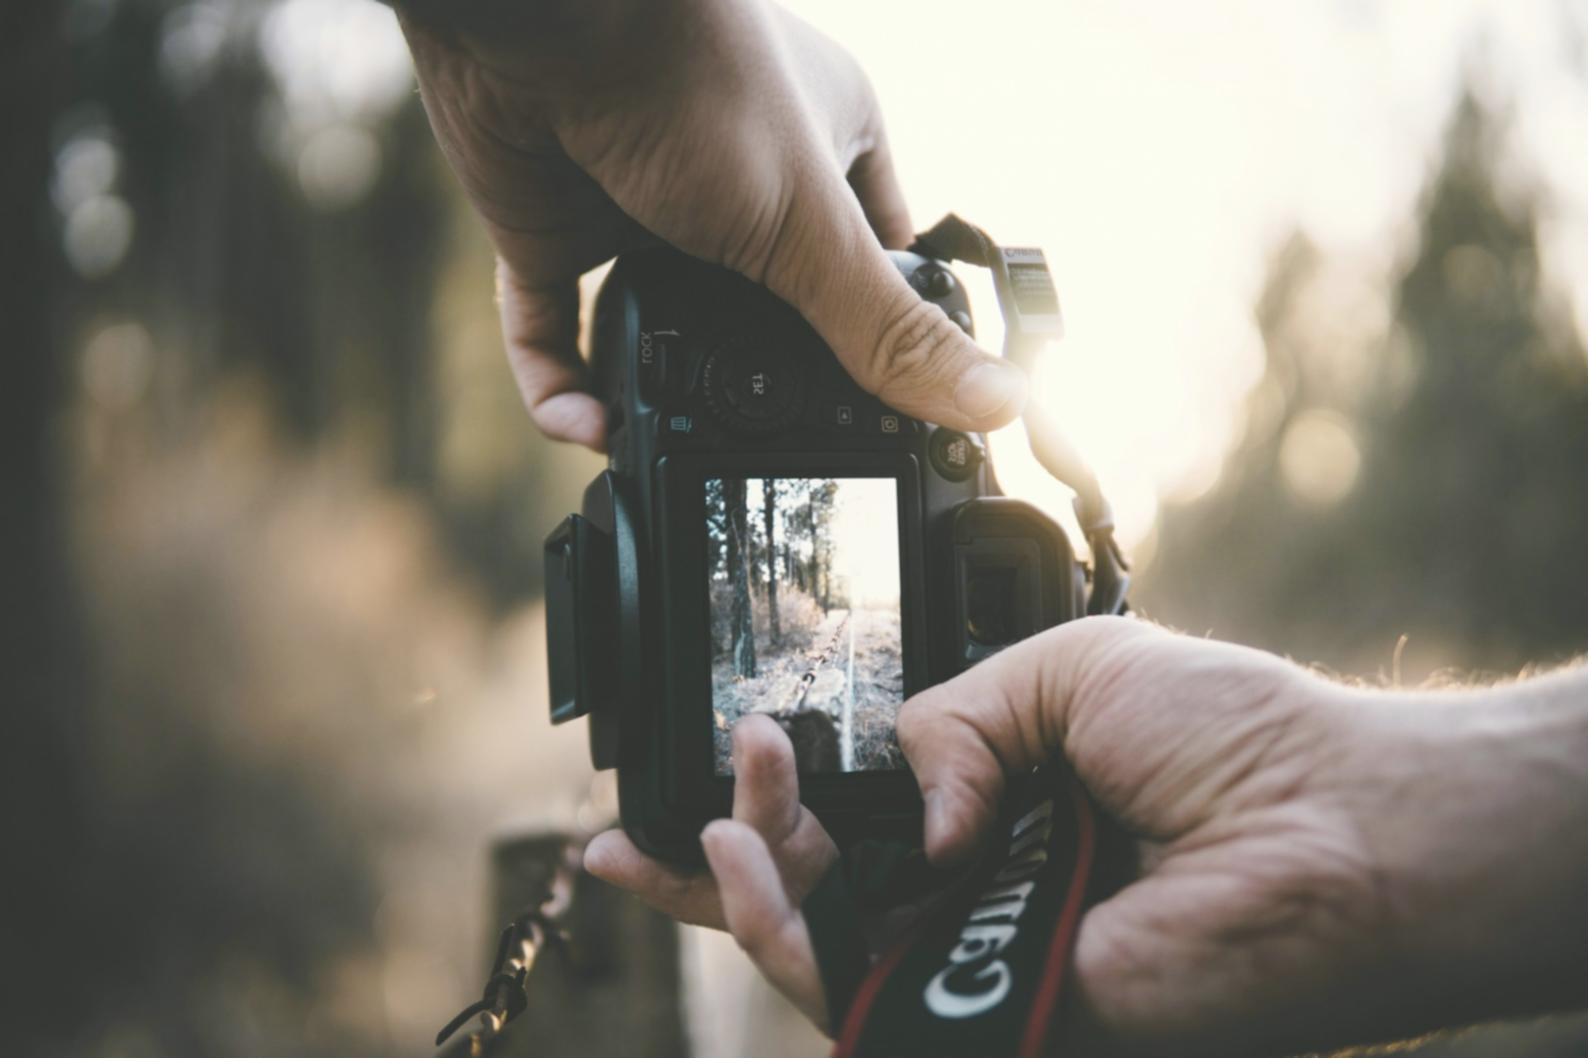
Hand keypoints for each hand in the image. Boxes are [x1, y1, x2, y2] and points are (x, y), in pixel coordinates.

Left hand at [398, 0, 1027, 449]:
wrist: (542, 19)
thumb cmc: (691, 81)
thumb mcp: (812, 230)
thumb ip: (889, 329)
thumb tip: (996, 403)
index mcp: (828, 149)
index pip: (881, 260)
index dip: (890, 334)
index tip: (894, 416)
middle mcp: (738, 180)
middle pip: (769, 308)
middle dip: (764, 379)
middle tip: (771, 446)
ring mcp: (642, 210)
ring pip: (661, 329)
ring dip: (660, 394)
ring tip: (669, 448)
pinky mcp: (554, 233)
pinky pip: (555, 332)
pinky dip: (564, 387)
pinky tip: (588, 425)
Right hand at [595, 614, 1587, 1054]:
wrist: (1330, 822)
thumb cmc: (1233, 739)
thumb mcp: (1062, 668)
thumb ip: (949, 717)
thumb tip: (905, 800)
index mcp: (996, 813)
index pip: (854, 819)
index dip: (774, 798)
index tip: (723, 754)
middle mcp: (978, 894)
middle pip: (814, 889)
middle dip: (733, 841)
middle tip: (721, 771)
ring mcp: (978, 961)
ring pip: (814, 944)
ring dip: (743, 877)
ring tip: (722, 814)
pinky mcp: (989, 1015)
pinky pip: (854, 990)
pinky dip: (783, 931)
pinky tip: (745, 860)